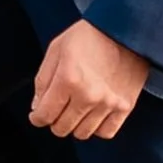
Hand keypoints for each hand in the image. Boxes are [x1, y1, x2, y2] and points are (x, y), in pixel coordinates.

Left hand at [29, 17, 148, 140]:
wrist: (124, 29)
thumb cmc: (88, 36)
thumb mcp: (56, 49)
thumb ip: (43, 80)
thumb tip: (37, 107)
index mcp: (68, 79)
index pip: (44, 115)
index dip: (37, 117)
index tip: (37, 115)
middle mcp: (88, 95)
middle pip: (62, 128)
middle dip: (54, 121)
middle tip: (57, 109)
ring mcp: (108, 103)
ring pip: (82, 133)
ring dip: (75, 125)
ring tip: (76, 110)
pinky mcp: (125, 106)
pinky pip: (106, 132)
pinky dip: (97, 128)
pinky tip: (93, 114)